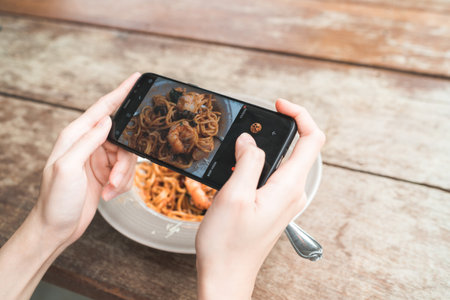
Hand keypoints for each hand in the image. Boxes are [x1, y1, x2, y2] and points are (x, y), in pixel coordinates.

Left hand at [33, 72, 139, 245]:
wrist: (56, 229)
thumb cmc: (56, 200)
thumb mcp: (68, 168)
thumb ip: (88, 141)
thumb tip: (108, 121)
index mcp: (76, 136)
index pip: (103, 108)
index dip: (121, 92)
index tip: (137, 78)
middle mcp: (88, 144)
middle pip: (122, 139)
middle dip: (124, 162)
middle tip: (115, 179)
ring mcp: (98, 159)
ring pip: (127, 158)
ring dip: (122, 177)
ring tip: (108, 191)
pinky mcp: (106, 173)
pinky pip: (126, 172)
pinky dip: (121, 185)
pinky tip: (107, 195)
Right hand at [196, 99, 324, 299]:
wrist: (226, 275)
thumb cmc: (228, 243)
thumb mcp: (234, 195)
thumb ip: (248, 162)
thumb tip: (250, 141)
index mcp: (289, 186)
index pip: (312, 139)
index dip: (300, 115)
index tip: (278, 105)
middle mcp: (293, 193)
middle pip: (299, 148)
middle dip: (277, 129)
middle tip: (250, 124)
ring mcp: (285, 201)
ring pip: (283, 162)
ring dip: (263, 148)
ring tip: (238, 146)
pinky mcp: (274, 207)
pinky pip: (273, 176)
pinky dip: (258, 164)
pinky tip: (237, 168)